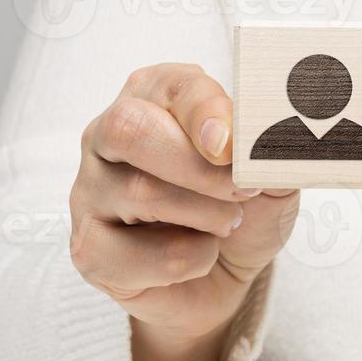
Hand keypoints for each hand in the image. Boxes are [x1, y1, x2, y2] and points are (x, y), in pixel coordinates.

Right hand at [69, 64, 298, 360]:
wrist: (225, 274)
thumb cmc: (241, 209)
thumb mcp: (270, 175)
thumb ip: (272, 151)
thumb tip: (274, 135)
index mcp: (154, 96)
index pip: (171, 86)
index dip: (206, 112)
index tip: (235, 146)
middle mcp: (108, 135)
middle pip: (130, 129)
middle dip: (197, 165)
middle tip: (242, 189)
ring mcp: (89, 192)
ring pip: (138, 193)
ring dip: (204, 215)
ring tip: (227, 223)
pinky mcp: (88, 248)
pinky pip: (136, 254)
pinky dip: (186, 261)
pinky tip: (194, 255)